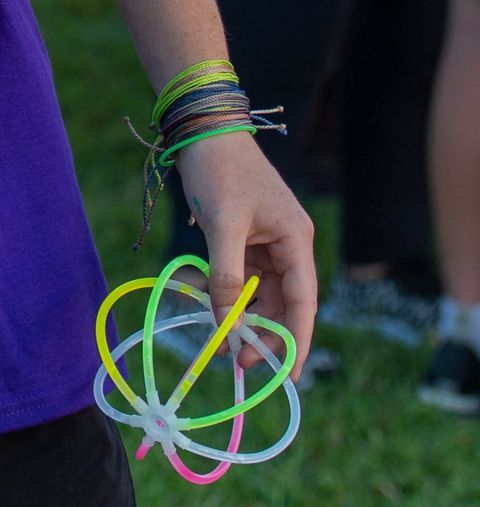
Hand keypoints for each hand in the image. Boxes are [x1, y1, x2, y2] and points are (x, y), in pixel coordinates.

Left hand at [173, 129, 317, 375]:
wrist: (203, 130)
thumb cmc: (220, 171)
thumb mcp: (223, 225)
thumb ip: (227, 276)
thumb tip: (228, 322)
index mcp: (296, 240)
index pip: (303, 302)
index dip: (296, 341)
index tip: (287, 376)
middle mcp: (288, 245)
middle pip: (283, 304)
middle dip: (263, 334)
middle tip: (236, 360)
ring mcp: (267, 243)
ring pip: (261, 295)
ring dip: (243, 318)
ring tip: (220, 342)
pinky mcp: (246, 239)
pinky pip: (242, 279)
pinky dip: (230, 296)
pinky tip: (212, 309)